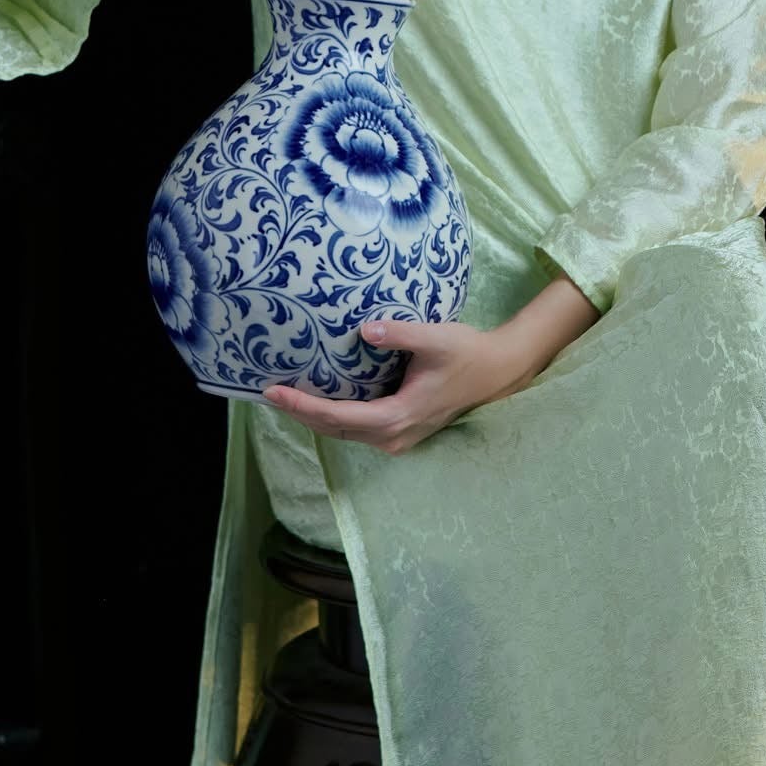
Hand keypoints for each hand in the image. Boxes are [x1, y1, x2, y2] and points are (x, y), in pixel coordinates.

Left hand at [261, 317, 527, 453]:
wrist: (497, 372)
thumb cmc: (467, 353)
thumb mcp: (434, 338)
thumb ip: (399, 333)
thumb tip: (363, 328)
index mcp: (396, 416)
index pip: (336, 416)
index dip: (302, 405)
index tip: (273, 391)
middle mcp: (392, 435)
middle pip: (334, 429)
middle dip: (299, 412)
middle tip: (267, 392)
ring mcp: (397, 438)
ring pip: (344, 432)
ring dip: (315, 416)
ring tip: (285, 396)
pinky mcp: (401, 431)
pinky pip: (358, 428)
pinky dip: (334, 416)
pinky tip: (320, 398)